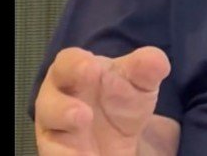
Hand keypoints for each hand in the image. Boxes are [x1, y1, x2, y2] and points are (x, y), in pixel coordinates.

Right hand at [34, 46, 170, 154]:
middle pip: (49, 103)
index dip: (76, 64)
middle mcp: (56, 100)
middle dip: (63, 109)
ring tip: (87, 150)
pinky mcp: (57, 153)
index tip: (91, 68)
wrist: (118, 136)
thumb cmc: (120, 98)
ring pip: (49, 137)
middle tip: (84, 115)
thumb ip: (147, 68)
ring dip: (66, 145)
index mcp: (73, 71)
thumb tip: (158, 61)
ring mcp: (55, 131)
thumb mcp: (140, 83)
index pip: (67, 62)